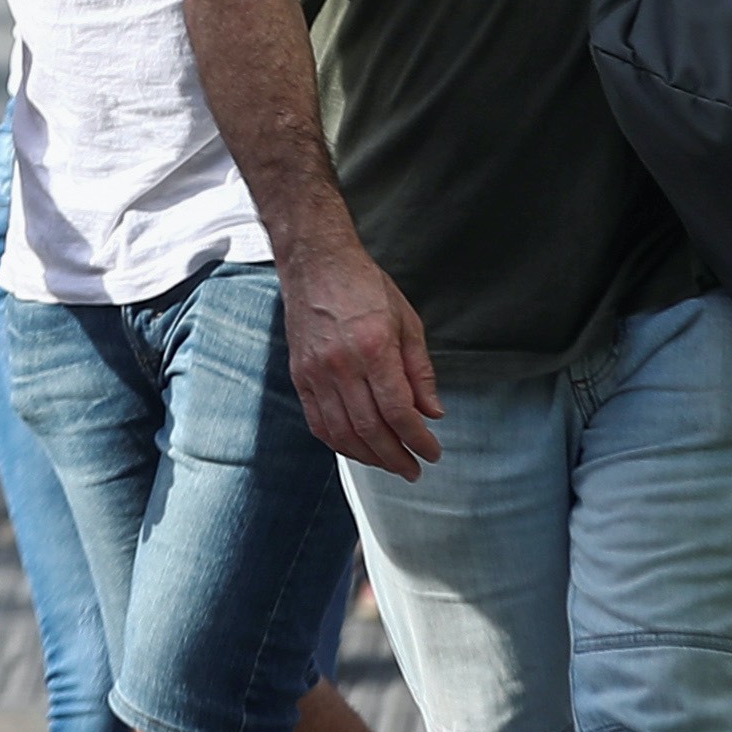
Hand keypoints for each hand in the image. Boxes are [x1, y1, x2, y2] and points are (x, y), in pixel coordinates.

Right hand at [277, 236, 440, 479]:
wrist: (316, 262)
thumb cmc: (362, 285)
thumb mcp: (407, 321)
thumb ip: (420, 371)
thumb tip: (432, 411)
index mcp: (374, 348)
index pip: (399, 411)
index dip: (418, 440)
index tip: (432, 452)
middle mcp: (341, 364)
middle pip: (370, 429)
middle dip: (396, 457)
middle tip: (413, 469)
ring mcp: (315, 372)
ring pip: (341, 432)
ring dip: (368, 457)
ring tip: (388, 464)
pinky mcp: (299, 374)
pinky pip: (317, 421)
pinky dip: (338, 442)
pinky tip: (355, 448)